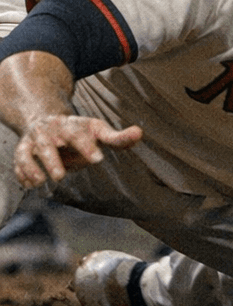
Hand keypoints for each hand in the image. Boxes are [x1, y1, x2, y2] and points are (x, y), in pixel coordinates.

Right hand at [13, 113, 142, 187]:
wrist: (45, 120)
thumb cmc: (79, 131)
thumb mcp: (98, 131)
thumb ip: (117, 137)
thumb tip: (140, 133)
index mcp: (71, 125)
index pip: (78, 133)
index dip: (86, 146)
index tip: (98, 159)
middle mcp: (49, 131)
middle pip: (48, 143)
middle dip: (53, 159)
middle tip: (61, 176)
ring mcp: (33, 141)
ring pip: (28, 153)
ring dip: (33, 167)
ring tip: (41, 182)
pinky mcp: (21, 151)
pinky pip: (18, 162)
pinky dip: (22, 173)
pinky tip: (30, 185)